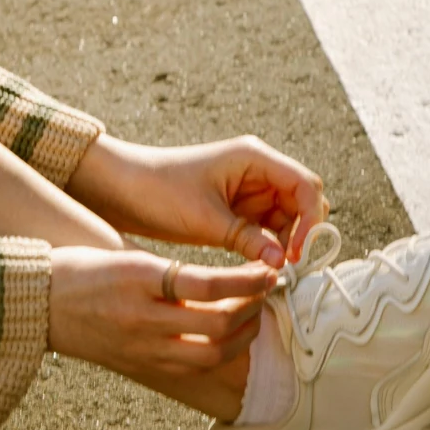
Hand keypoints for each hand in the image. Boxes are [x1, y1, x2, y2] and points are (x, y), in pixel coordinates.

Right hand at [46, 247, 272, 381]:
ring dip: (242, 337)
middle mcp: (141, 317)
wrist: (37, 303)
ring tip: (252, 317)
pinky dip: (218, 355)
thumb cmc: (81, 270)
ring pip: (211, 354)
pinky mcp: (139, 366)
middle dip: (252, 309)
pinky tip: (228, 340)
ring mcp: (140, 347)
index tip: (266, 270)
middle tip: (265, 291)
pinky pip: (191, 369)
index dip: (246, 280)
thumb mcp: (125, 256)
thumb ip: (169, 271)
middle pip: (217, 324)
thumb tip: (223, 282)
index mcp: (138, 279)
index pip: (207, 283)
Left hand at [65, 134, 326, 265]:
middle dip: (302, 233)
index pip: (305, 185)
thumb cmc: (158, 192)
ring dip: (285, 243)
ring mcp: (249, 190)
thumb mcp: (205, 218)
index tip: (296, 252)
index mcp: (254, 158)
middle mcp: (257, 170)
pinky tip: (261, 267)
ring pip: (287, 218)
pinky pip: (266, 229)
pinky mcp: (237, 210)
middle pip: (302, 201)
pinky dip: (268, 247)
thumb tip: (283, 263)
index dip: (311, 219)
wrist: (119, 190)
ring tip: (274, 272)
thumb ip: (248, 239)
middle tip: (290, 267)